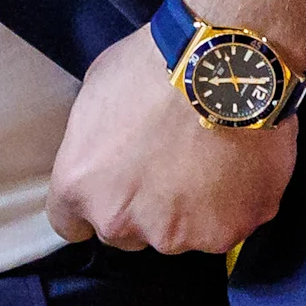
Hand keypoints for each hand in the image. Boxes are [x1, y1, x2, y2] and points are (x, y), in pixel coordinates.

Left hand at [46, 25, 296, 258]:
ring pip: (176, 235)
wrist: (223, 70)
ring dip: (186, 212)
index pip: (70, 223)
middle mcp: (123, 221)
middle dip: (139, 209)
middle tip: (164, 168)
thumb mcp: (95, 94)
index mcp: (81, 186)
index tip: (108, 188)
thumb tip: (105, 155)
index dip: (91, 204)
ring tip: (206, 165)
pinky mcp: (227, 235)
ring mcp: (178, 234)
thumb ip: (94, 145)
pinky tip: (236, 171)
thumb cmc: (153, 70)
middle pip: (124, 232)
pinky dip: (230, 209)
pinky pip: (224, 229)